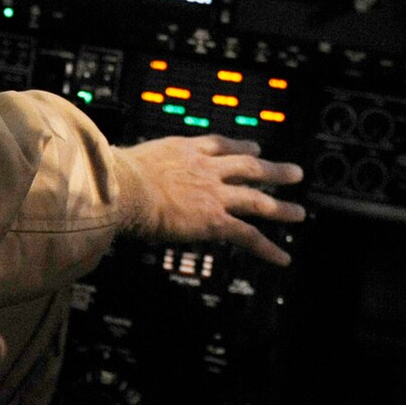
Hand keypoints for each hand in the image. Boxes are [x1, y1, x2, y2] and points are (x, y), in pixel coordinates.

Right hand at [112, 135, 305, 265]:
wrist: (124, 187)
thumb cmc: (113, 176)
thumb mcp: (123, 160)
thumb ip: (126, 164)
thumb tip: (106, 167)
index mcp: (182, 149)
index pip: (218, 145)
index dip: (240, 147)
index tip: (254, 147)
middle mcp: (203, 168)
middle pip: (247, 166)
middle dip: (272, 170)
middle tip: (293, 172)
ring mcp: (213, 194)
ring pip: (256, 200)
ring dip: (280, 208)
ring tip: (299, 213)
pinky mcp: (215, 220)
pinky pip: (248, 236)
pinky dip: (268, 249)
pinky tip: (282, 259)